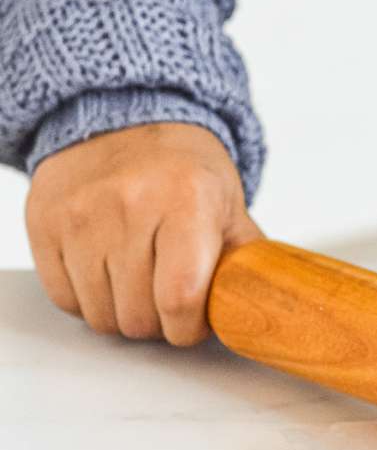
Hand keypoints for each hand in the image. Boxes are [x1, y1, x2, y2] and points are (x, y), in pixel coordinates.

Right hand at [25, 122, 262, 344]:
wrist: (122, 121)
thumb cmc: (182, 169)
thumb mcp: (229, 205)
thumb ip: (245, 259)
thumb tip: (259, 305)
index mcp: (188, 200)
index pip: (180, 297)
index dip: (188, 328)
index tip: (194, 324)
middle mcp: (130, 204)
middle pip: (139, 315)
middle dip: (160, 324)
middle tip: (170, 302)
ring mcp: (81, 214)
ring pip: (101, 314)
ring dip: (124, 314)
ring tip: (141, 287)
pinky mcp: (44, 223)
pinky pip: (65, 298)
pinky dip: (89, 301)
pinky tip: (109, 276)